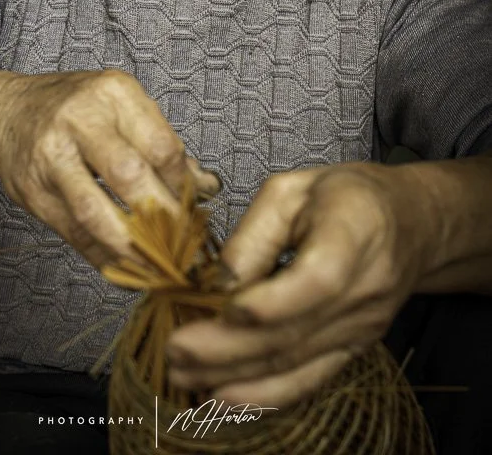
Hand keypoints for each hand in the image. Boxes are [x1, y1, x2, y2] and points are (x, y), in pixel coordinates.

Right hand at [0, 69, 219, 267]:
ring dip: (133, 246)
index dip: (183, 185)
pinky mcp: (33, 192)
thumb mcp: (122, 109)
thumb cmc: (78, 111)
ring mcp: (51, 157)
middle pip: (129, 175)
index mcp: (113, 93)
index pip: (161, 145)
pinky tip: (126, 268)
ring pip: (96, 211)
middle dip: (163, 218)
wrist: (9, 114)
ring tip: (158, 264)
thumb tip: (209, 188)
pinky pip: (74, 233)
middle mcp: (79, 120)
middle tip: (184, 243)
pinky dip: (104, 257)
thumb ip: (162, 145)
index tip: (195, 208)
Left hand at [166, 161, 435, 407]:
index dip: (269, 303)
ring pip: (294, 362)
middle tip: (174, 348)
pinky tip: (222, 397)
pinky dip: (264, 395)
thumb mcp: (294, 189)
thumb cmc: (346, 196)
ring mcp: (361, 329)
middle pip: (294, 332)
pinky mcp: (353, 350)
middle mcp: (363, 292)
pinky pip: (308, 379)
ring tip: (182, 374)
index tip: (222, 309)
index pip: (315, 281)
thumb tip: (217, 282)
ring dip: (234, 375)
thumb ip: (255, 232)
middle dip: (228, 348)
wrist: (410, 224)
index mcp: (352, 235)